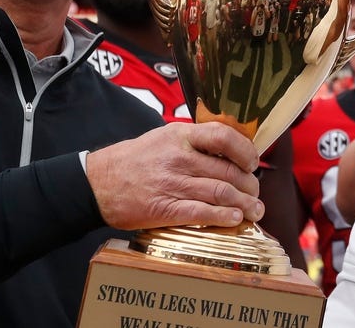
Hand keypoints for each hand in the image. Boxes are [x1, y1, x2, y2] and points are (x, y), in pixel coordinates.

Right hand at [86, 122, 263, 230]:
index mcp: (180, 136)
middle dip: (250, 184)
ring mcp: (172, 183)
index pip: (223, 137)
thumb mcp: (163, 137)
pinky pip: (203, 212)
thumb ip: (193, 141)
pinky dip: (224, 216)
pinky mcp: (165, 209)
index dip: (245, 151)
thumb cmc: (133, 160)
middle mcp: (179, 158)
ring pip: (221, 192)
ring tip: (254, 210)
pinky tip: (234, 218)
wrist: (98, 183)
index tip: (253, 162)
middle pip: (228, 170)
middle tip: (256, 192)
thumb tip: (227, 150)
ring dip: (244, 203)